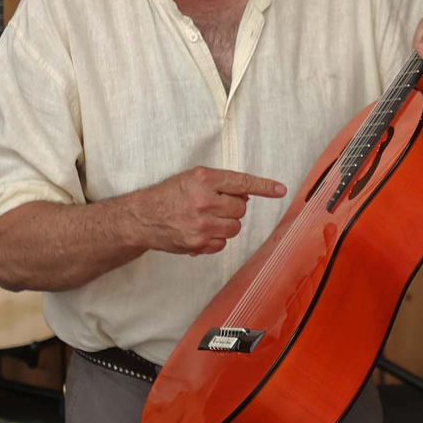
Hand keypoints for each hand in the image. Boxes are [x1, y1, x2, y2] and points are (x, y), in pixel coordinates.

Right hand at [127, 167, 286, 255]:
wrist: (142, 217)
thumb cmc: (168, 195)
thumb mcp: (192, 178)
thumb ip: (220, 183)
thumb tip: (247, 193)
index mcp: (204, 179)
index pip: (242, 182)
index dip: (264, 186)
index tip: (280, 190)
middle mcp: (204, 201)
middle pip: (241, 209)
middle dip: (232, 208)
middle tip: (215, 206)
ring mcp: (202, 224)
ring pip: (235, 227)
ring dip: (226, 224)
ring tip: (207, 219)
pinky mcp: (198, 243)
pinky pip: (223, 244)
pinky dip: (216, 239)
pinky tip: (201, 232)